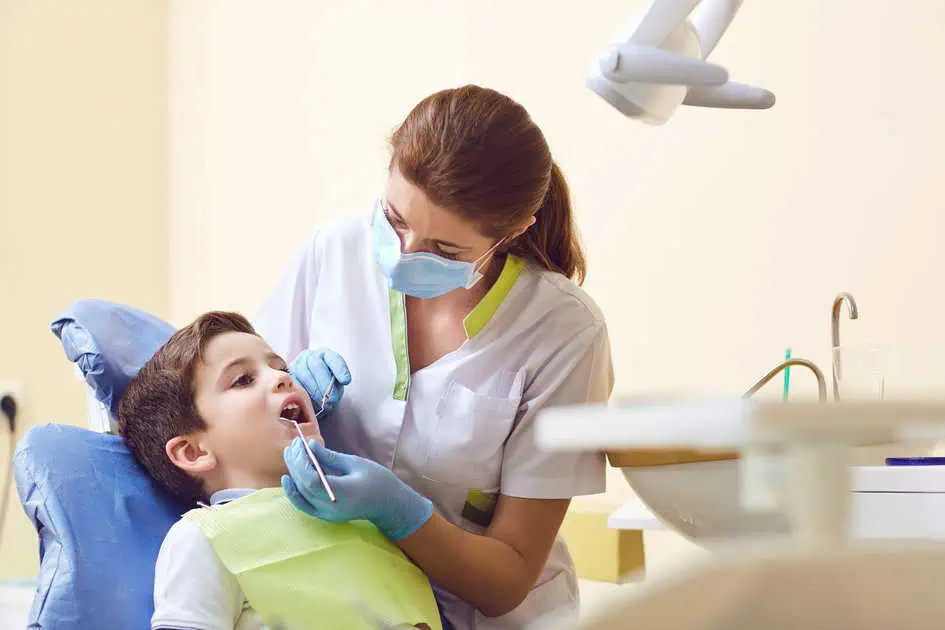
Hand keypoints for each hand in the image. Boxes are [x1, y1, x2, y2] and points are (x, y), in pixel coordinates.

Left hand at [281, 438, 432, 540]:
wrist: (389, 504)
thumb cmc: (377, 480)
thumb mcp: (355, 463)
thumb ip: (330, 457)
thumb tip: (309, 446)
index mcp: (343, 493)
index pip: (311, 480)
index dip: (301, 462)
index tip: (299, 444)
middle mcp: (331, 508)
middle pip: (303, 486)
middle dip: (295, 464)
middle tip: (293, 444)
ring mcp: (327, 514)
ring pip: (301, 494)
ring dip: (293, 473)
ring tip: (290, 454)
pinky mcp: (325, 516)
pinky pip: (304, 505)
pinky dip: (294, 492)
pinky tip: (288, 478)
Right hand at [289, 348, 351, 415]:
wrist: (309, 392)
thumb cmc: (325, 388)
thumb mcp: (334, 386)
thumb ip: (335, 386)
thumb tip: (331, 396)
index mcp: (325, 355)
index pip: (333, 358)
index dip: (340, 369)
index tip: (346, 381)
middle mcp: (309, 356)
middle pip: (317, 366)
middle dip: (325, 384)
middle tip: (331, 399)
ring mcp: (296, 365)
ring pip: (304, 375)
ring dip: (315, 391)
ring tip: (322, 403)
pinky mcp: (287, 376)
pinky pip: (293, 383)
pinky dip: (302, 394)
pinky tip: (308, 401)